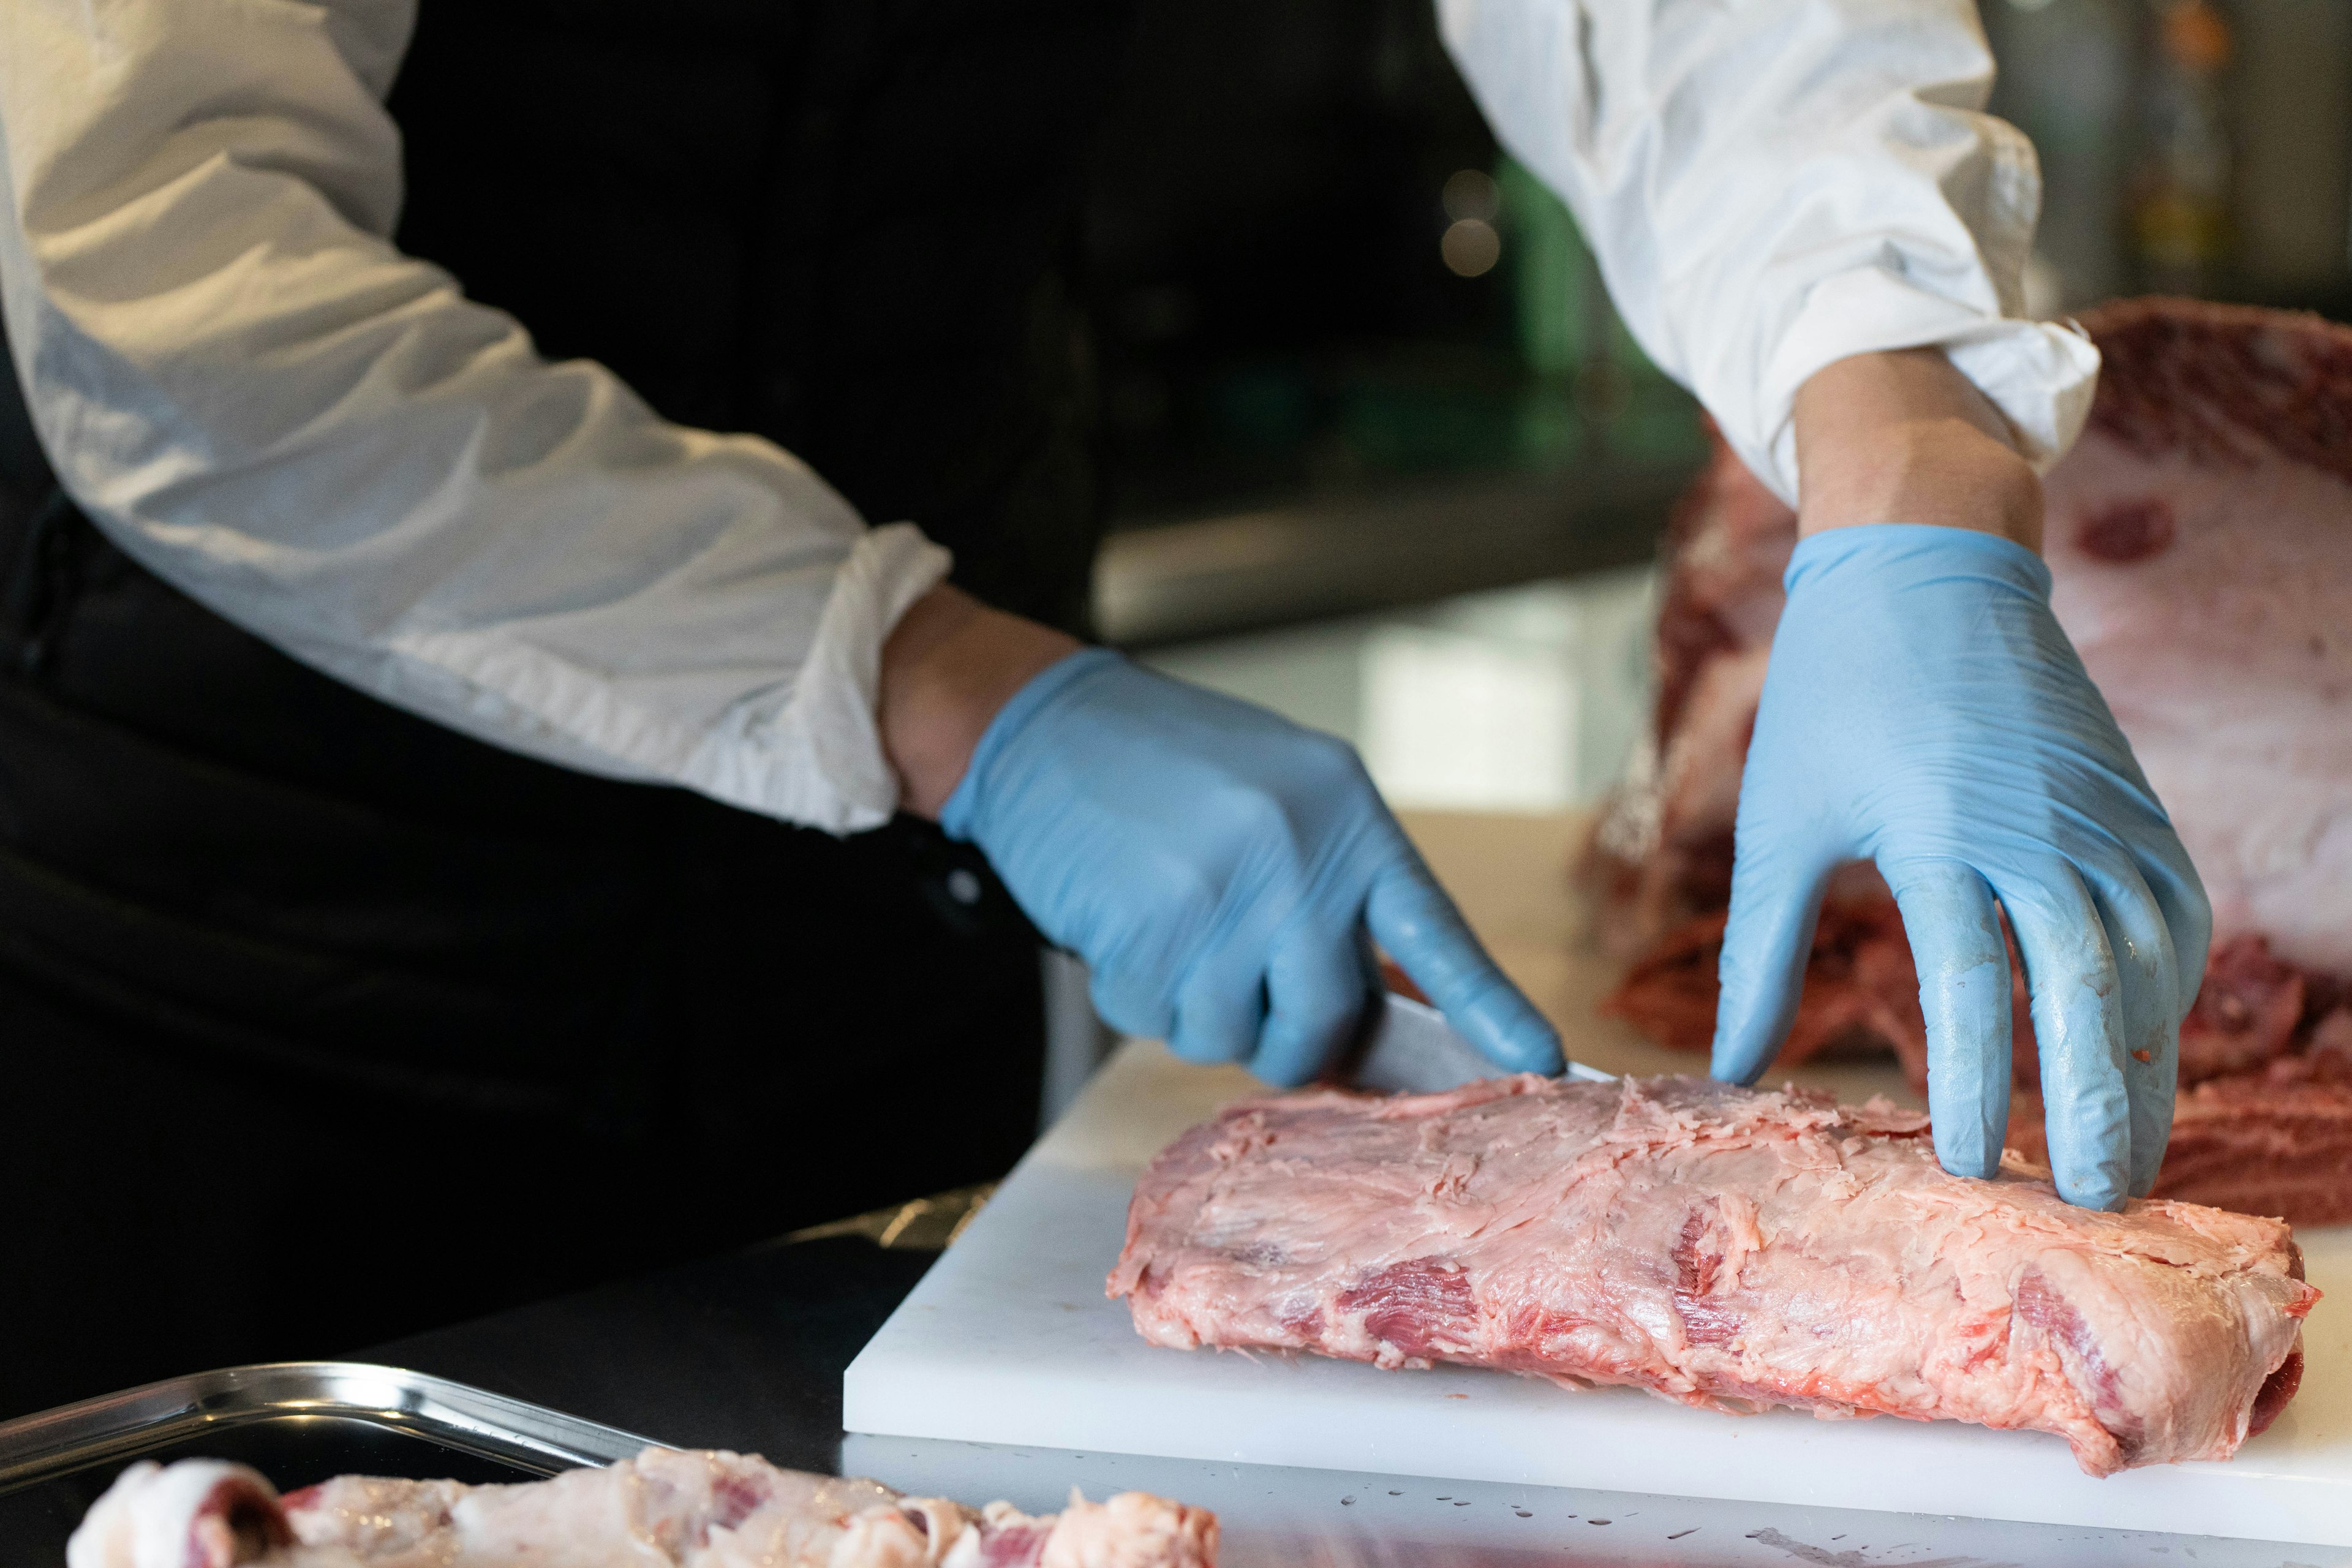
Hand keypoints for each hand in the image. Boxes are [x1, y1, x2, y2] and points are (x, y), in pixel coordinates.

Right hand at [916, 645, 1561, 1084]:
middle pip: (1326, 1020)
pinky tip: (1126, 922)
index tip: (1538, 1063)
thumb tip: (1367, 1009)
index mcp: (1347, 820)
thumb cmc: (1172, 766)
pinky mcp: (1142, 928)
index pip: (1435, 931)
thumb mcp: (1286, 798)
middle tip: (1251, 996)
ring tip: (1173, 926)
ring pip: (1231, 1036)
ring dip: (1197, 1009)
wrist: (1048, 726)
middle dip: (1289, 1039)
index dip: (1489, 1006)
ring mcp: (1219, 896)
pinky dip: (1134, 992)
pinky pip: (1153, 1020)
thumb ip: (1335, 890)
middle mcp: (1295, 858)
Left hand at [1711, 354, 2209, 1209]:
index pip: (1973, 985)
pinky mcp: (2131, 802)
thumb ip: (1759, 951)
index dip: (1980, 1085)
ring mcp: (2099, 813)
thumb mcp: (1780, 818)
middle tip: (2089, 1200)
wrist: (1928, 563)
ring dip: (2144, 1063)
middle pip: (2090, 988)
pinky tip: (2144, 1044)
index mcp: (1937, 830)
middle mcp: (2037, 827)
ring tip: (2123, 1153)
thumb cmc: (1834, 695)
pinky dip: (2168, 991)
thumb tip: (1726, 1069)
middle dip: (2099, 1105)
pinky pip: (2174, 914)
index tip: (1969, 1166)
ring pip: (2150, 962)